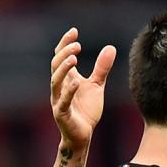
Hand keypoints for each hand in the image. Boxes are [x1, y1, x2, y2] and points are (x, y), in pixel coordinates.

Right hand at [50, 27, 116, 149]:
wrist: (83, 135)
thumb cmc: (86, 110)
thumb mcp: (97, 86)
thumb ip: (102, 68)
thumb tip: (111, 47)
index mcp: (66, 78)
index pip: (60, 56)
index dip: (65, 43)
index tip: (74, 31)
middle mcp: (59, 87)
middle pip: (55, 65)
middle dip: (64, 53)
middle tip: (76, 45)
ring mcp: (58, 99)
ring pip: (55, 81)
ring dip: (63, 69)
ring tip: (74, 58)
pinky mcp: (61, 113)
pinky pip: (63, 101)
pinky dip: (69, 91)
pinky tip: (77, 82)